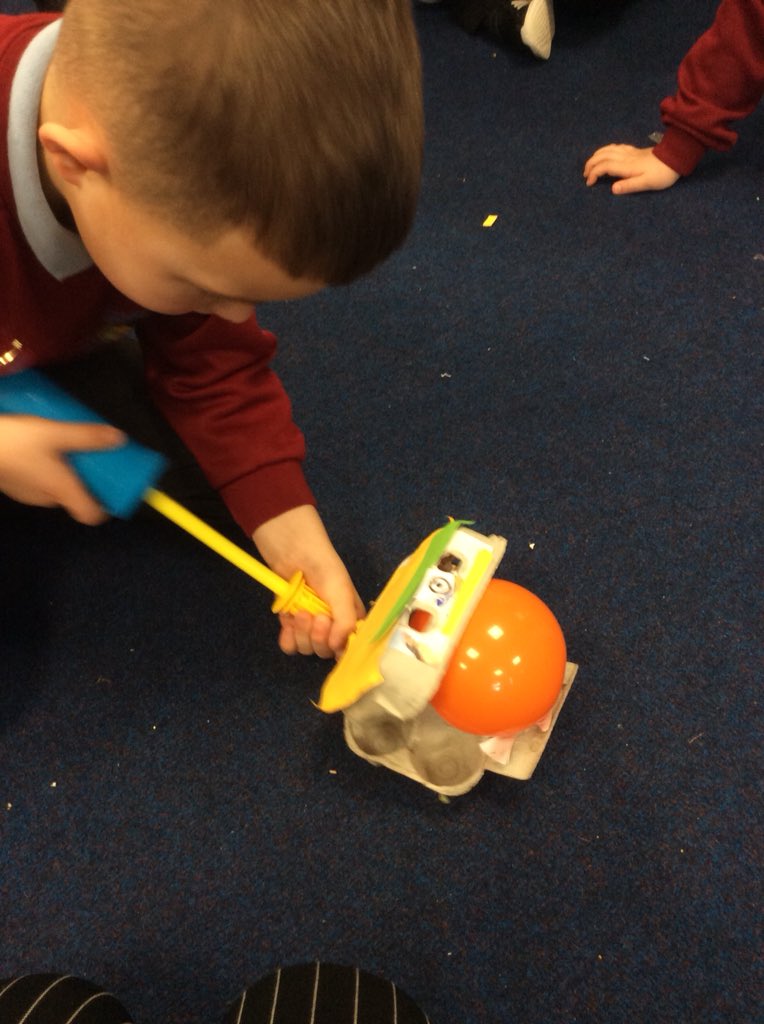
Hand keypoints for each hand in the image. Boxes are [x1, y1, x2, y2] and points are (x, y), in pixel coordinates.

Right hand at [0, 414, 124, 523]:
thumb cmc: (17, 442)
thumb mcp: (56, 433)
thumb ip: (86, 436)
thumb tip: (119, 439)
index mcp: (62, 491)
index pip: (91, 515)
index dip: (105, 507)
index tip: (112, 489)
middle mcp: (46, 499)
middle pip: (74, 498)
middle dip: (86, 480)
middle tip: (92, 457)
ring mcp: (26, 494)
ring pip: (55, 488)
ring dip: (64, 472)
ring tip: (67, 447)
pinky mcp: (11, 485)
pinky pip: (37, 481)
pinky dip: (45, 469)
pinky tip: (41, 448)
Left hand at [252, 505, 364, 657]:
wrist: (293, 551)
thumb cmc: (324, 569)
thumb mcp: (342, 593)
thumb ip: (345, 622)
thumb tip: (336, 649)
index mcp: (350, 618)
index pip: (349, 647)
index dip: (340, 647)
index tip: (334, 636)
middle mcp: (331, 625)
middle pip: (326, 651)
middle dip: (319, 637)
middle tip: (316, 617)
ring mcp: (309, 625)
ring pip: (307, 648)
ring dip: (302, 633)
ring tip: (300, 612)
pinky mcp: (290, 622)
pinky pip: (289, 646)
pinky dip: (288, 637)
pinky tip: (288, 621)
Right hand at [583, 144, 679, 194]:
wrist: (677, 157)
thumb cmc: (662, 174)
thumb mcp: (647, 183)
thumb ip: (629, 186)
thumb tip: (612, 189)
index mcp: (626, 166)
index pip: (604, 167)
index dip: (593, 173)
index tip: (589, 183)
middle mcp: (626, 157)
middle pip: (603, 156)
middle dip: (591, 164)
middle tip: (585, 174)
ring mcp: (630, 152)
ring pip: (608, 150)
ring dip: (596, 155)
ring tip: (590, 164)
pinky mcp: (635, 151)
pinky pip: (616, 147)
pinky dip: (607, 149)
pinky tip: (606, 153)